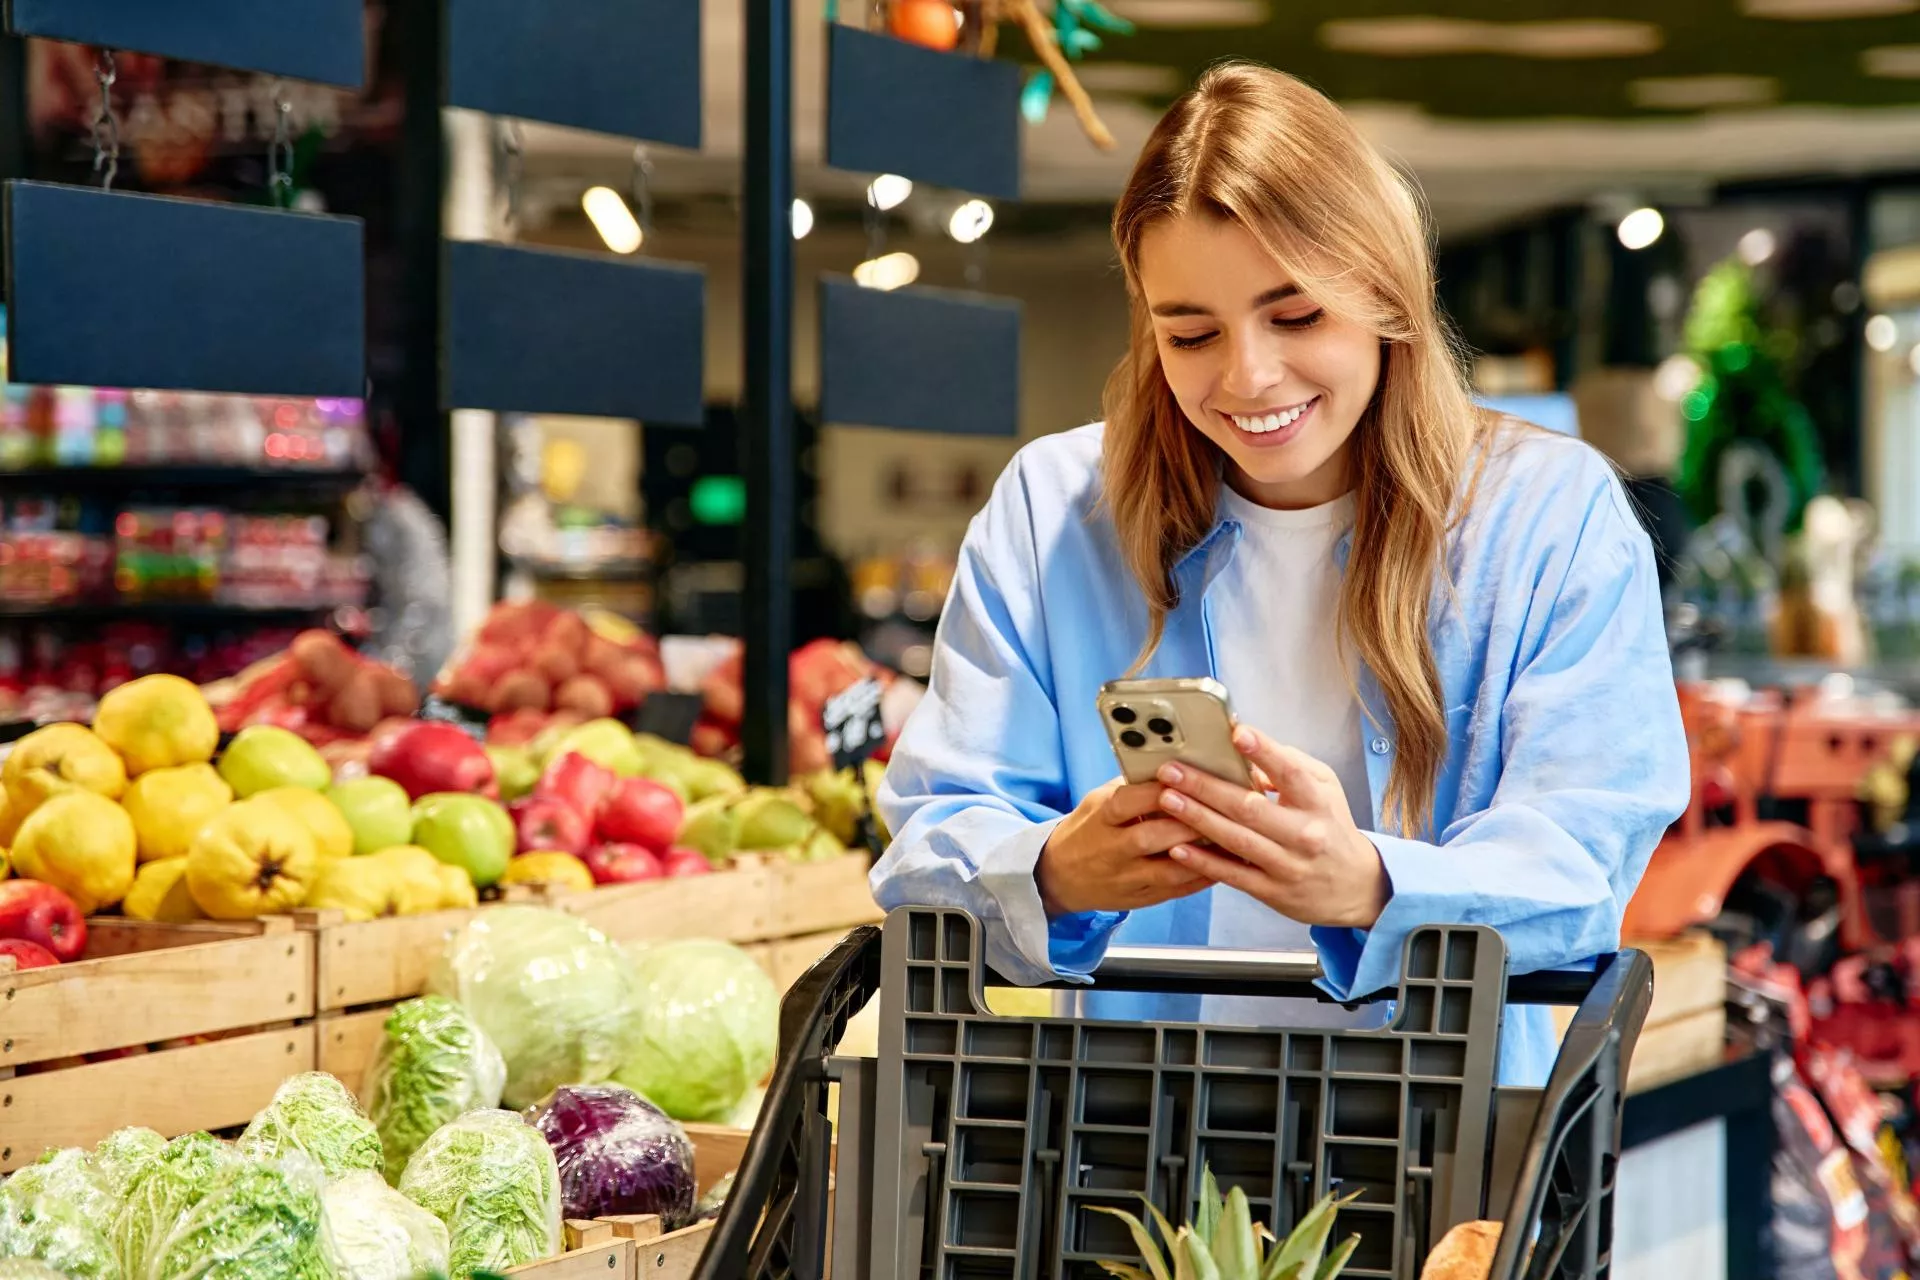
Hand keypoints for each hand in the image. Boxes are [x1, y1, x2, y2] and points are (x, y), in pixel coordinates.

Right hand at [1036, 778, 1207, 915]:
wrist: (1058, 876)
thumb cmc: (1087, 829)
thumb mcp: (1097, 801)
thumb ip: (1131, 786)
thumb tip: (1173, 766)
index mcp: (1101, 818)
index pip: (1129, 801)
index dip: (1159, 791)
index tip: (1188, 778)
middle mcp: (1112, 849)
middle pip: (1151, 837)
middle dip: (1188, 824)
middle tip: (1221, 809)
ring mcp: (1126, 878)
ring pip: (1168, 870)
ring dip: (1202, 855)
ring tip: (1230, 839)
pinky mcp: (1140, 899)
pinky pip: (1176, 891)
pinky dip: (1202, 878)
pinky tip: (1224, 865)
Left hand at [1156, 726, 1389, 929]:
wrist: (1356, 886)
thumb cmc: (1330, 826)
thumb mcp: (1325, 789)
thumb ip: (1291, 765)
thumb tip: (1247, 749)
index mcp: (1317, 801)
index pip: (1291, 772)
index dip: (1264, 752)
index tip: (1237, 733)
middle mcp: (1304, 833)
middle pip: (1249, 807)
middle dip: (1206, 787)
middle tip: (1172, 770)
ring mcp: (1287, 865)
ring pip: (1237, 840)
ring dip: (1198, 818)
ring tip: (1168, 799)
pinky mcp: (1273, 891)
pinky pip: (1234, 875)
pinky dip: (1204, 861)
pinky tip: (1177, 847)